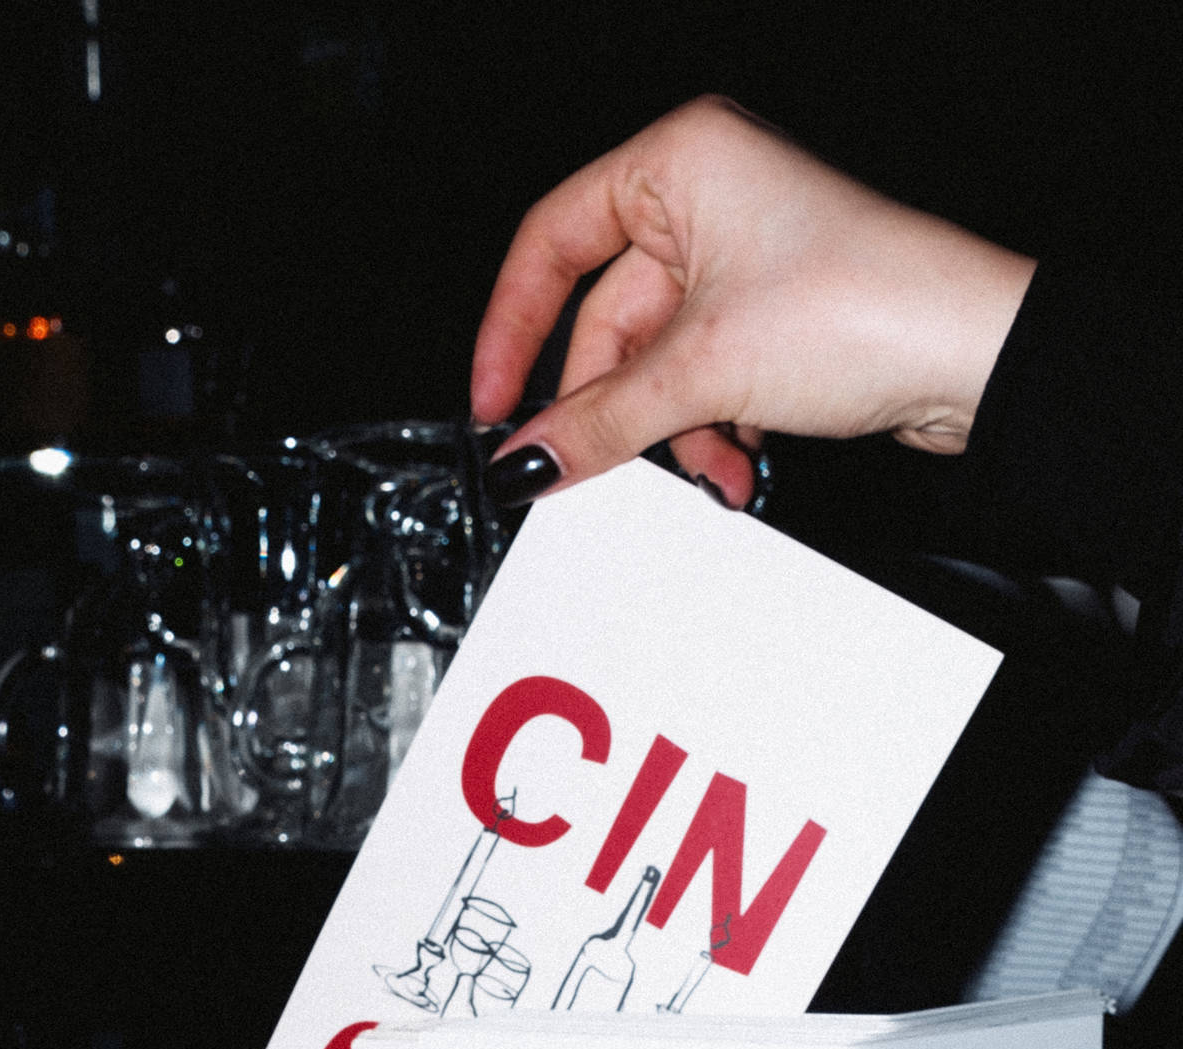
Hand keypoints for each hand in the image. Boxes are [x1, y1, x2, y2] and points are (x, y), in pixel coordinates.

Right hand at [471, 96, 1035, 507]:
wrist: (975, 356)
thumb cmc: (867, 305)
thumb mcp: (703, 372)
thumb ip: (598, 421)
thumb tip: (525, 458)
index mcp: (679, 162)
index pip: (552, 243)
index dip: (511, 330)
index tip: (493, 404)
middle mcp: (707, 197)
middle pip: (606, 321)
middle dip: (613, 406)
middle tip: (583, 467)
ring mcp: (742, 258)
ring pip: (656, 364)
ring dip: (671, 431)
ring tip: (706, 465)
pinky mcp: (772, 315)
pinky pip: (701, 380)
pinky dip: (710, 430)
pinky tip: (737, 461)